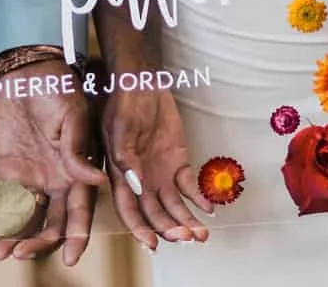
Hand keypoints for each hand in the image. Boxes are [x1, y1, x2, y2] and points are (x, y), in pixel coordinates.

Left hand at [0, 61, 104, 265]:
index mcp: (77, 169)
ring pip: (28, 218)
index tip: (70, 256)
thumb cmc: (57, 88)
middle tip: (24, 253)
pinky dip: (0, 221)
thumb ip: (78, 151)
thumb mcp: (73, 116)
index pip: (79, 209)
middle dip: (41, 242)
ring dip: (18, 237)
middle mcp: (56, 179)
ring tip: (4, 252)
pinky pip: (5, 203)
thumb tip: (97, 181)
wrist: (25, 71)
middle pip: (52, 222)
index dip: (77, 234)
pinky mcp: (8, 171)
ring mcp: (32, 177)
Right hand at [101, 88, 211, 251]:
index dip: (140, 230)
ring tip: (201, 233)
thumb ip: (125, 158)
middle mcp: (141, 180)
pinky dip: (199, 199)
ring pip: (174, 206)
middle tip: (186, 236)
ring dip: (186, 221)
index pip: (129, 211)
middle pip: (155, 214)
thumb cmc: (125, 103)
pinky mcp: (178, 162)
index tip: (154, 244)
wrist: (144, 83)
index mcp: (121, 176)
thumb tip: (136, 187)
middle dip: (170, 229)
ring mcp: (160, 173)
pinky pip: (189, 187)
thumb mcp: (119, 128)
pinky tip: (208, 208)